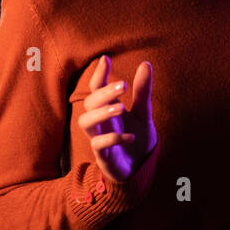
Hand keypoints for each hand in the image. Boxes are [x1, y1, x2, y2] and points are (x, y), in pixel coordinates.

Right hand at [79, 55, 157, 182]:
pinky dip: (112, 139)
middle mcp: (100, 122)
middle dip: (103, 93)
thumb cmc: (136, 139)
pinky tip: (130, 137)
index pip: (96, 89)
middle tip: (123, 85)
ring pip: (84, 122)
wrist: (140, 169)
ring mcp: (99, 138)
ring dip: (101, 112)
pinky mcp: (103, 157)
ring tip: (122, 107)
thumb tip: (145, 64)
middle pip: (88, 103)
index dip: (98, 74)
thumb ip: (142, 91)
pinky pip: (98, 146)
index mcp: (107, 109)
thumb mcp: (143, 113)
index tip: (106, 59)